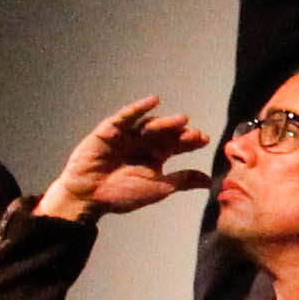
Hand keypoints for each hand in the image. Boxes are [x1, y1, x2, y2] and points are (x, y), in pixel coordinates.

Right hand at [40, 96, 210, 222]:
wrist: (88, 197)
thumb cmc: (122, 195)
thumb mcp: (158, 188)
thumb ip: (182, 181)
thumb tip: (210, 181)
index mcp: (156, 156)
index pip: (177, 145)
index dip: (190, 142)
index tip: (204, 140)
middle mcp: (143, 143)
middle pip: (166, 134)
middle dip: (180, 132)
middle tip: (194, 133)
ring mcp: (127, 135)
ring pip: (149, 125)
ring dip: (165, 122)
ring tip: (181, 120)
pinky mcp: (110, 130)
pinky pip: (126, 117)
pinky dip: (139, 108)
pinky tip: (153, 102)